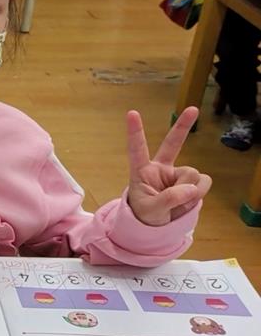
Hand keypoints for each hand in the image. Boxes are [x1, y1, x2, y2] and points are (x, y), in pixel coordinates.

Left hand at [126, 107, 211, 225]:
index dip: (135, 132)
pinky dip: (198, 195)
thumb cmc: (145, 214)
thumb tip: (191, 188)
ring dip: (189, 192)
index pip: (137, 149)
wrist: (157, 226)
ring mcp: (177, 174)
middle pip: (172, 143)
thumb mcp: (151, 210)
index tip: (132, 113)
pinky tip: (188, 201)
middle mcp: (161, 168)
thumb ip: (169, 199)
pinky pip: (203, 183)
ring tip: (177, 204)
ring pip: (192, 175)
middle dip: (183, 126)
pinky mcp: (192, 182)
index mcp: (142, 171)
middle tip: (193, 109)